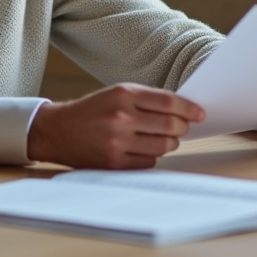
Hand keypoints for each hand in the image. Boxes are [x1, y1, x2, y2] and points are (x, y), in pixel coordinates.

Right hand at [26, 83, 204, 168]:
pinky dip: (152, 156)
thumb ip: (147, 99)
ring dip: (169, 142)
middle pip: (169, 125)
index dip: (188, 109)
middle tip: (183, 127)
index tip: (199, 113)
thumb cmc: (92, 110)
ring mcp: (117, 142)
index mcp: (123, 94)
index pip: (168, 102)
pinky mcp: (114, 162)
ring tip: (163, 138)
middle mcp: (121, 117)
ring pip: (162, 146)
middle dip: (182, 127)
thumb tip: (183, 111)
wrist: (58, 130)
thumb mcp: (116, 93)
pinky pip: (149, 162)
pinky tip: (144, 148)